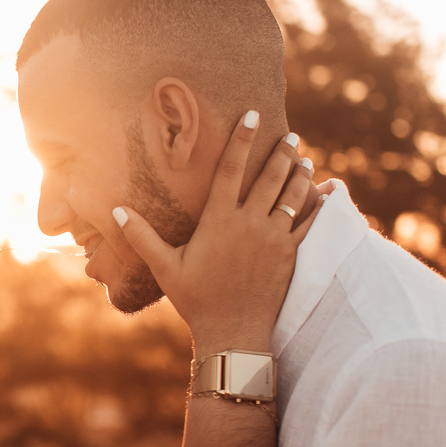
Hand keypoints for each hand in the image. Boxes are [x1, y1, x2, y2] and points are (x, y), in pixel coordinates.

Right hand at [113, 111, 317, 353]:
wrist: (233, 331)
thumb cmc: (195, 299)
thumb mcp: (165, 266)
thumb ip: (142, 236)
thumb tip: (118, 211)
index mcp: (219, 220)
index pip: (232, 170)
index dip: (242, 139)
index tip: (252, 115)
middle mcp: (250, 223)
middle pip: (270, 177)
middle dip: (281, 152)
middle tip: (288, 134)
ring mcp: (274, 238)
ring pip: (294, 196)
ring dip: (300, 175)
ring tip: (304, 160)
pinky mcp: (291, 255)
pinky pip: (311, 224)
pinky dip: (320, 206)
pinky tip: (327, 193)